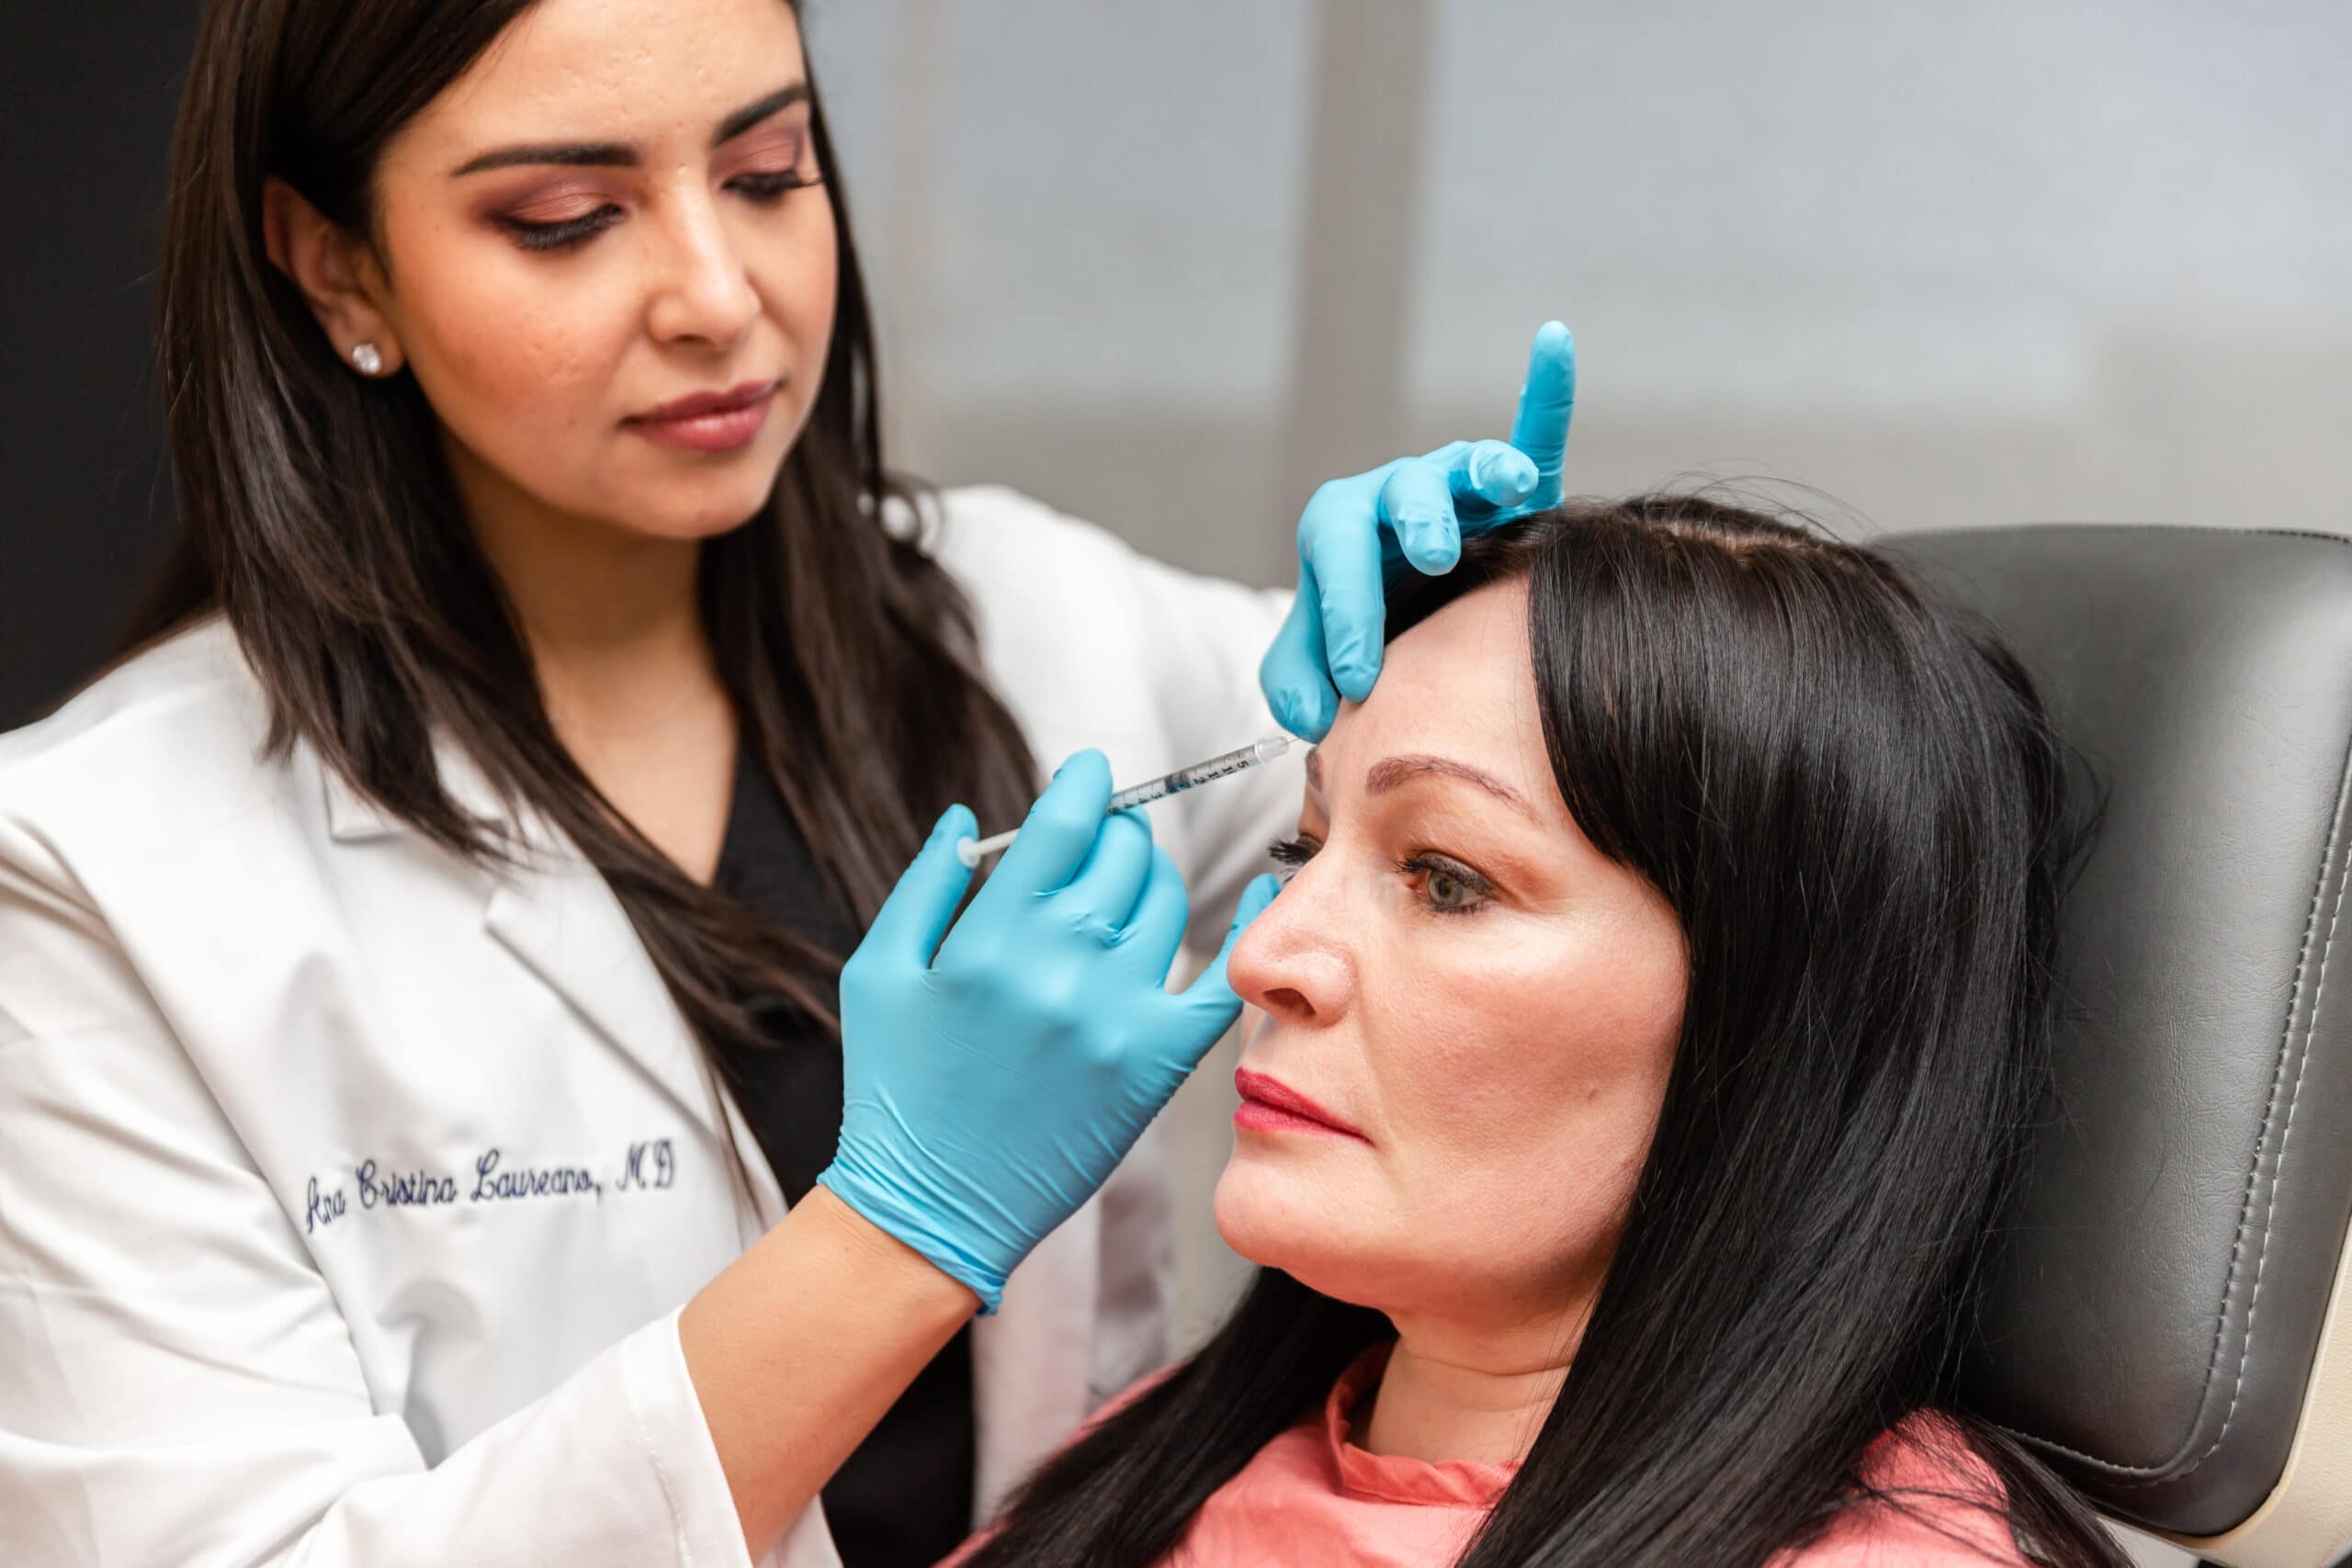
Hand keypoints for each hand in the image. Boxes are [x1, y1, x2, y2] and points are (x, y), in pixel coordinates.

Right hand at [816, 751, 1281, 1311]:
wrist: (929, 1209)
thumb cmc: (895, 1089)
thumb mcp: (880, 973)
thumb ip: (926, 884)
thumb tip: (967, 816)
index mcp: (991, 937)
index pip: (1066, 824)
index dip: (1085, 786)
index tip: (1091, 777)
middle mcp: (1062, 967)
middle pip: (1122, 855)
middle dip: (1111, 835)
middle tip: (1095, 848)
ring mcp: (1116, 1016)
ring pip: (1165, 902)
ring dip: (1148, 880)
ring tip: (1122, 893)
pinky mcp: (1154, 1064)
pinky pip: (1221, 981)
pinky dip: (1245, 926)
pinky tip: (1261, 890)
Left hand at [1260, 320, 1576, 739]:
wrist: (1406, 610)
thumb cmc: (1356, 633)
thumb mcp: (1313, 664)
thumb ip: (1296, 685)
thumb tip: (1313, 718)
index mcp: (1341, 530)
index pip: (1336, 556)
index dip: (1344, 615)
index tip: (1359, 681)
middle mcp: (1397, 497)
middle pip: (1402, 491)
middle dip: (1420, 519)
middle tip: (1435, 558)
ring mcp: (1457, 487)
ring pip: (1468, 464)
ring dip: (1488, 468)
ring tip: (1510, 486)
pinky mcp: (1516, 488)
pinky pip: (1534, 434)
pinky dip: (1546, 391)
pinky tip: (1553, 343)